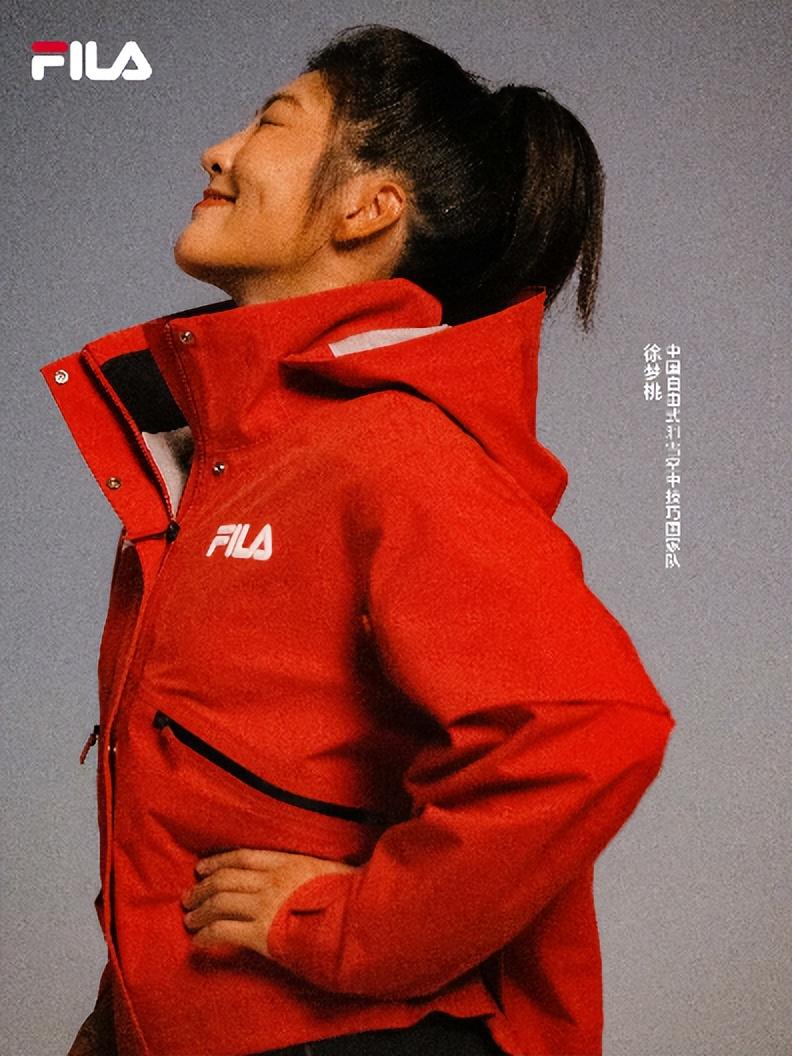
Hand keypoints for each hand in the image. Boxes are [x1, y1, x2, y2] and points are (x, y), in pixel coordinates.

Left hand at [181, 847, 359, 956]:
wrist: (354, 923)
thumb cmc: (347, 898)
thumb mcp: (328, 871)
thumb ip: (307, 870)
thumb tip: (302, 873)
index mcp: (287, 862)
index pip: (243, 856)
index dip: (218, 861)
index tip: (202, 867)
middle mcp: (271, 881)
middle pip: (225, 879)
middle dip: (202, 888)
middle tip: (189, 896)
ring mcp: (265, 906)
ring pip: (219, 902)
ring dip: (199, 911)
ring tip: (190, 919)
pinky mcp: (261, 933)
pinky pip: (223, 930)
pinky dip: (206, 935)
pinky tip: (199, 941)